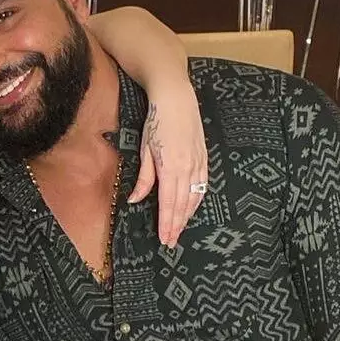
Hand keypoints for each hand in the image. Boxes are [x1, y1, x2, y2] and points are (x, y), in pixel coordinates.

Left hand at [129, 87, 207, 248]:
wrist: (176, 98)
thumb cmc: (156, 121)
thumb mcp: (145, 149)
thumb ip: (144, 178)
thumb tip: (136, 200)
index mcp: (170, 168)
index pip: (168, 204)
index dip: (167, 224)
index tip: (164, 239)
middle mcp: (187, 169)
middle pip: (182, 205)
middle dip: (176, 226)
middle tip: (171, 242)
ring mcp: (198, 163)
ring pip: (194, 197)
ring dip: (187, 216)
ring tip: (180, 230)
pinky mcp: (204, 157)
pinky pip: (203, 185)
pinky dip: (198, 200)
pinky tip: (193, 208)